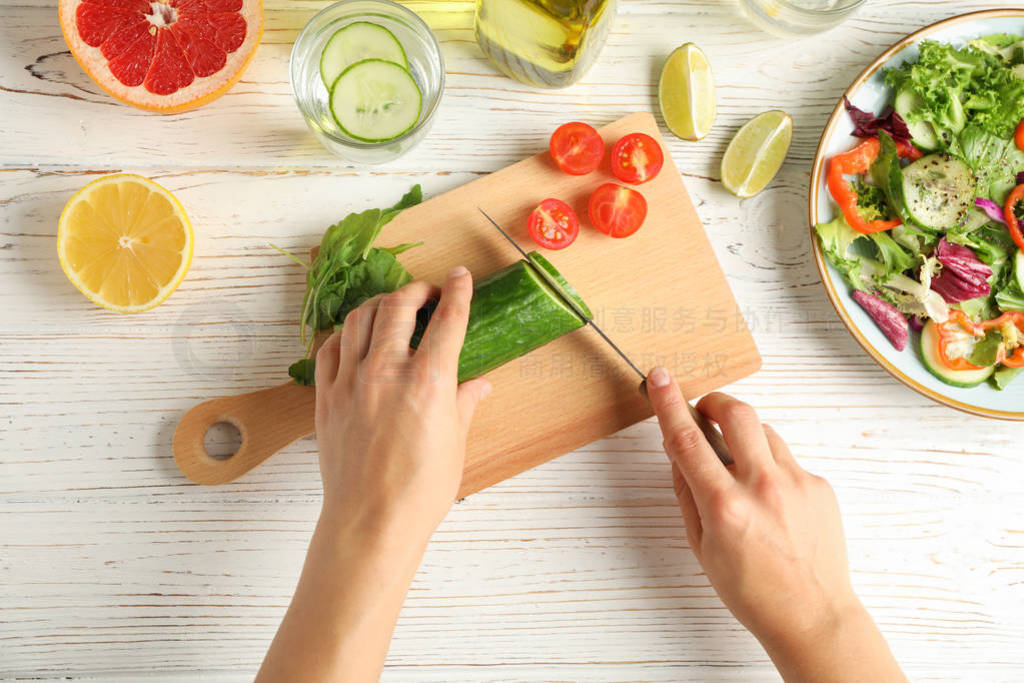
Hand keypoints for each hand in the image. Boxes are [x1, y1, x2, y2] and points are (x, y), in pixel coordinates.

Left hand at [258, 267, 490, 682]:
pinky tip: (357, 337)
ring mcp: (351, 382)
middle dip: (416, 291)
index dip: (457, 292)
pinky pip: (331, 348)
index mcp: (429, 382)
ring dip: (380, 304)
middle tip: (427, 293)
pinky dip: (346, 333)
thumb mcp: (455, 444)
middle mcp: (387, 372)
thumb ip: (464, 404)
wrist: (371, 522)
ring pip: (361, 319)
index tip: (460, 277)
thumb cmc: (420, 491)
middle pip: (398, 307)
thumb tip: (478, 385)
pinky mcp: (327, 397)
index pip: (447, 320)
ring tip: (393, 308)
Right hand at [645, 366, 903, 681]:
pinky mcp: (819, 486)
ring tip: (741, 473)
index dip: (668, 403)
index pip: (687, 439)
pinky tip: (772, 503)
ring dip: (745, 439)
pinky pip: (787, 460)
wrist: (811, 615)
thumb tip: (678, 451)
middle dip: (715, 402)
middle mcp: (762, 487)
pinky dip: (772, 469)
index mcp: (724, 506)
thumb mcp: (701, 546)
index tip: (660, 378)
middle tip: (706, 413)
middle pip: (737, 412)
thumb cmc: (751, 590)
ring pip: (764, 432)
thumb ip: (687, 493)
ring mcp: (796, 483)